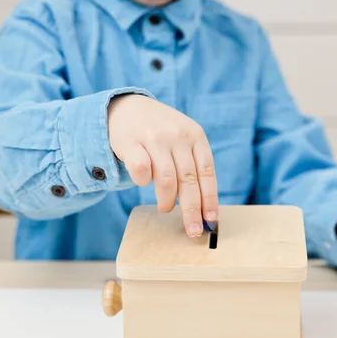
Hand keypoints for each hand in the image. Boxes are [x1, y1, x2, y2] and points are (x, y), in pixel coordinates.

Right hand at [108, 94, 217, 237]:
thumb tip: (202, 207)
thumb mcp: (182, 139)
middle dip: (192, 210)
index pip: (207, 172)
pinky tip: (144, 184)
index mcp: (195, 135)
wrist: (125, 107)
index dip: (210, 199)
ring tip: (166, 208)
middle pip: (189, 180)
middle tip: (193, 231)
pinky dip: (143, 182)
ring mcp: (154, 137)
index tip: (211, 220)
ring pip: (167, 179)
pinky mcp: (131, 142)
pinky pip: (141, 170)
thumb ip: (192, 164)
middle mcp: (177, 135)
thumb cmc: (159, 132)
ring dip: (167, 201)